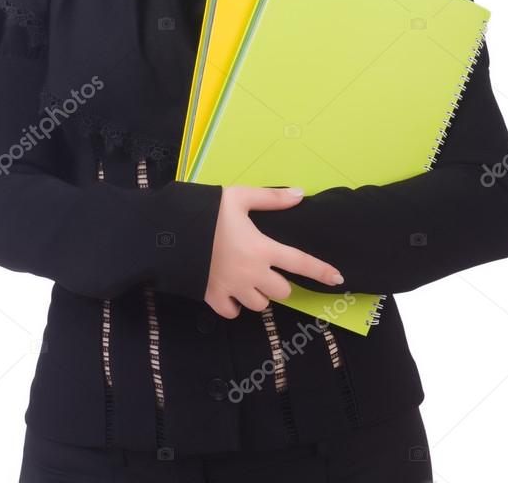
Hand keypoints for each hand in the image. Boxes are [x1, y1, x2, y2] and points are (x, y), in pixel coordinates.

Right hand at [204, 184, 343, 318]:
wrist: (170, 232)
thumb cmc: (207, 212)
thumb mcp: (239, 197)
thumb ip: (271, 198)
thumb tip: (300, 194)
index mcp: (262, 248)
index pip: (300, 263)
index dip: (321, 271)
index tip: (337, 278)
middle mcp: (252, 274)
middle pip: (282, 292)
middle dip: (279, 282)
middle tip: (266, 267)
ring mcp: (232, 289)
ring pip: (259, 305)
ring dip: (258, 294)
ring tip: (248, 279)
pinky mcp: (213, 298)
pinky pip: (233, 313)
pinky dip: (235, 306)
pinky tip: (231, 291)